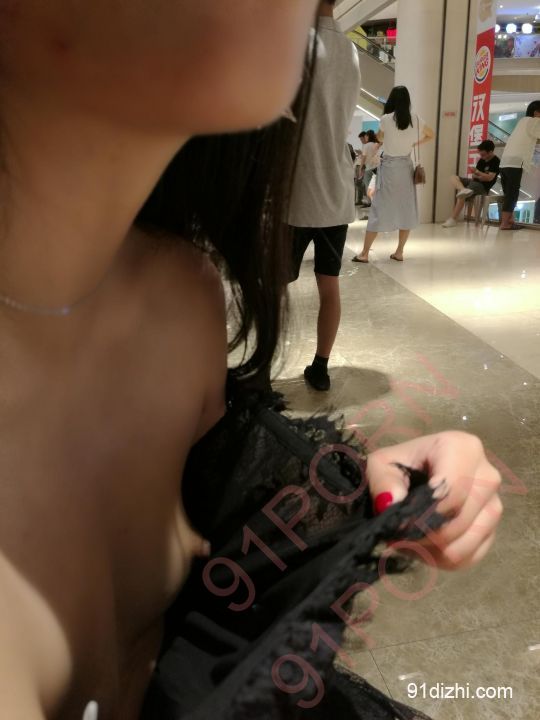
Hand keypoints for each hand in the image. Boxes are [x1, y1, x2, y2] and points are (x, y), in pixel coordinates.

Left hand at [366, 432, 501, 569]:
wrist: (414, 475)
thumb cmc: (398, 466)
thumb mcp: (381, 465)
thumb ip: (383, 482)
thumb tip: (392, 502)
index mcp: (463, 448)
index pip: (450, 491)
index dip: (423, 514)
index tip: (399, 524)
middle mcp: (487, 475)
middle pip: (457, 521)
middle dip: (424, 534)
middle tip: (397, 535)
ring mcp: (494, 505)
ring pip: (463, 544)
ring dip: (430, 550)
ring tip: (408, 539)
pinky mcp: (492, 531)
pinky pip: (469, 557)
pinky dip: (442, 559)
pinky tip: (424, 546)